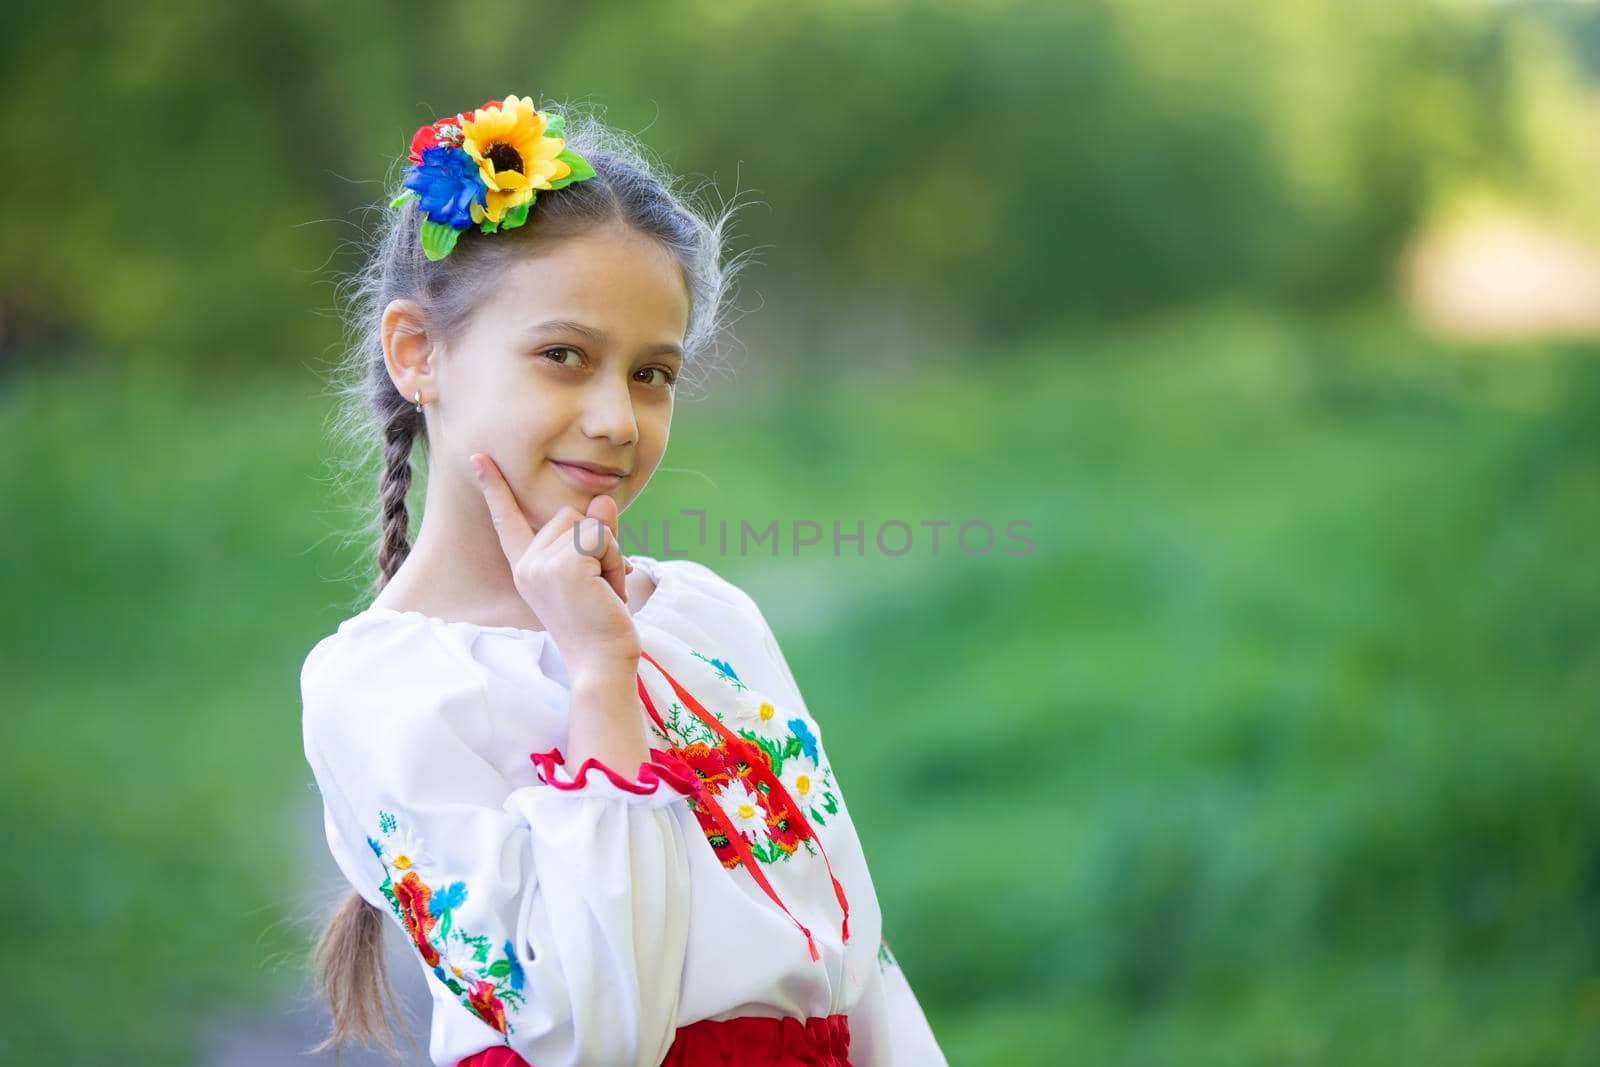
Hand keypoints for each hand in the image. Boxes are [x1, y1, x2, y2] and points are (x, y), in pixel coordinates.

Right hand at [470, 452, 638, 680]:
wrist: (601, 661)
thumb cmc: (601, 622)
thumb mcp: (596, 571)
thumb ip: (595, 534)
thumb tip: (601, 501)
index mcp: (527, 566)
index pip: (508, 519)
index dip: (495, 486)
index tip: (478, 456)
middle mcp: (527, 564)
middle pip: (570, 515)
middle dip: (597, 544)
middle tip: (598, 586)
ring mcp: (541, 564)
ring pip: (589, 525)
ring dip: (609, 554)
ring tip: (603, 591)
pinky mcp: (564, 565)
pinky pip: (602, 536)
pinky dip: (615, 561)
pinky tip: (608, 591)